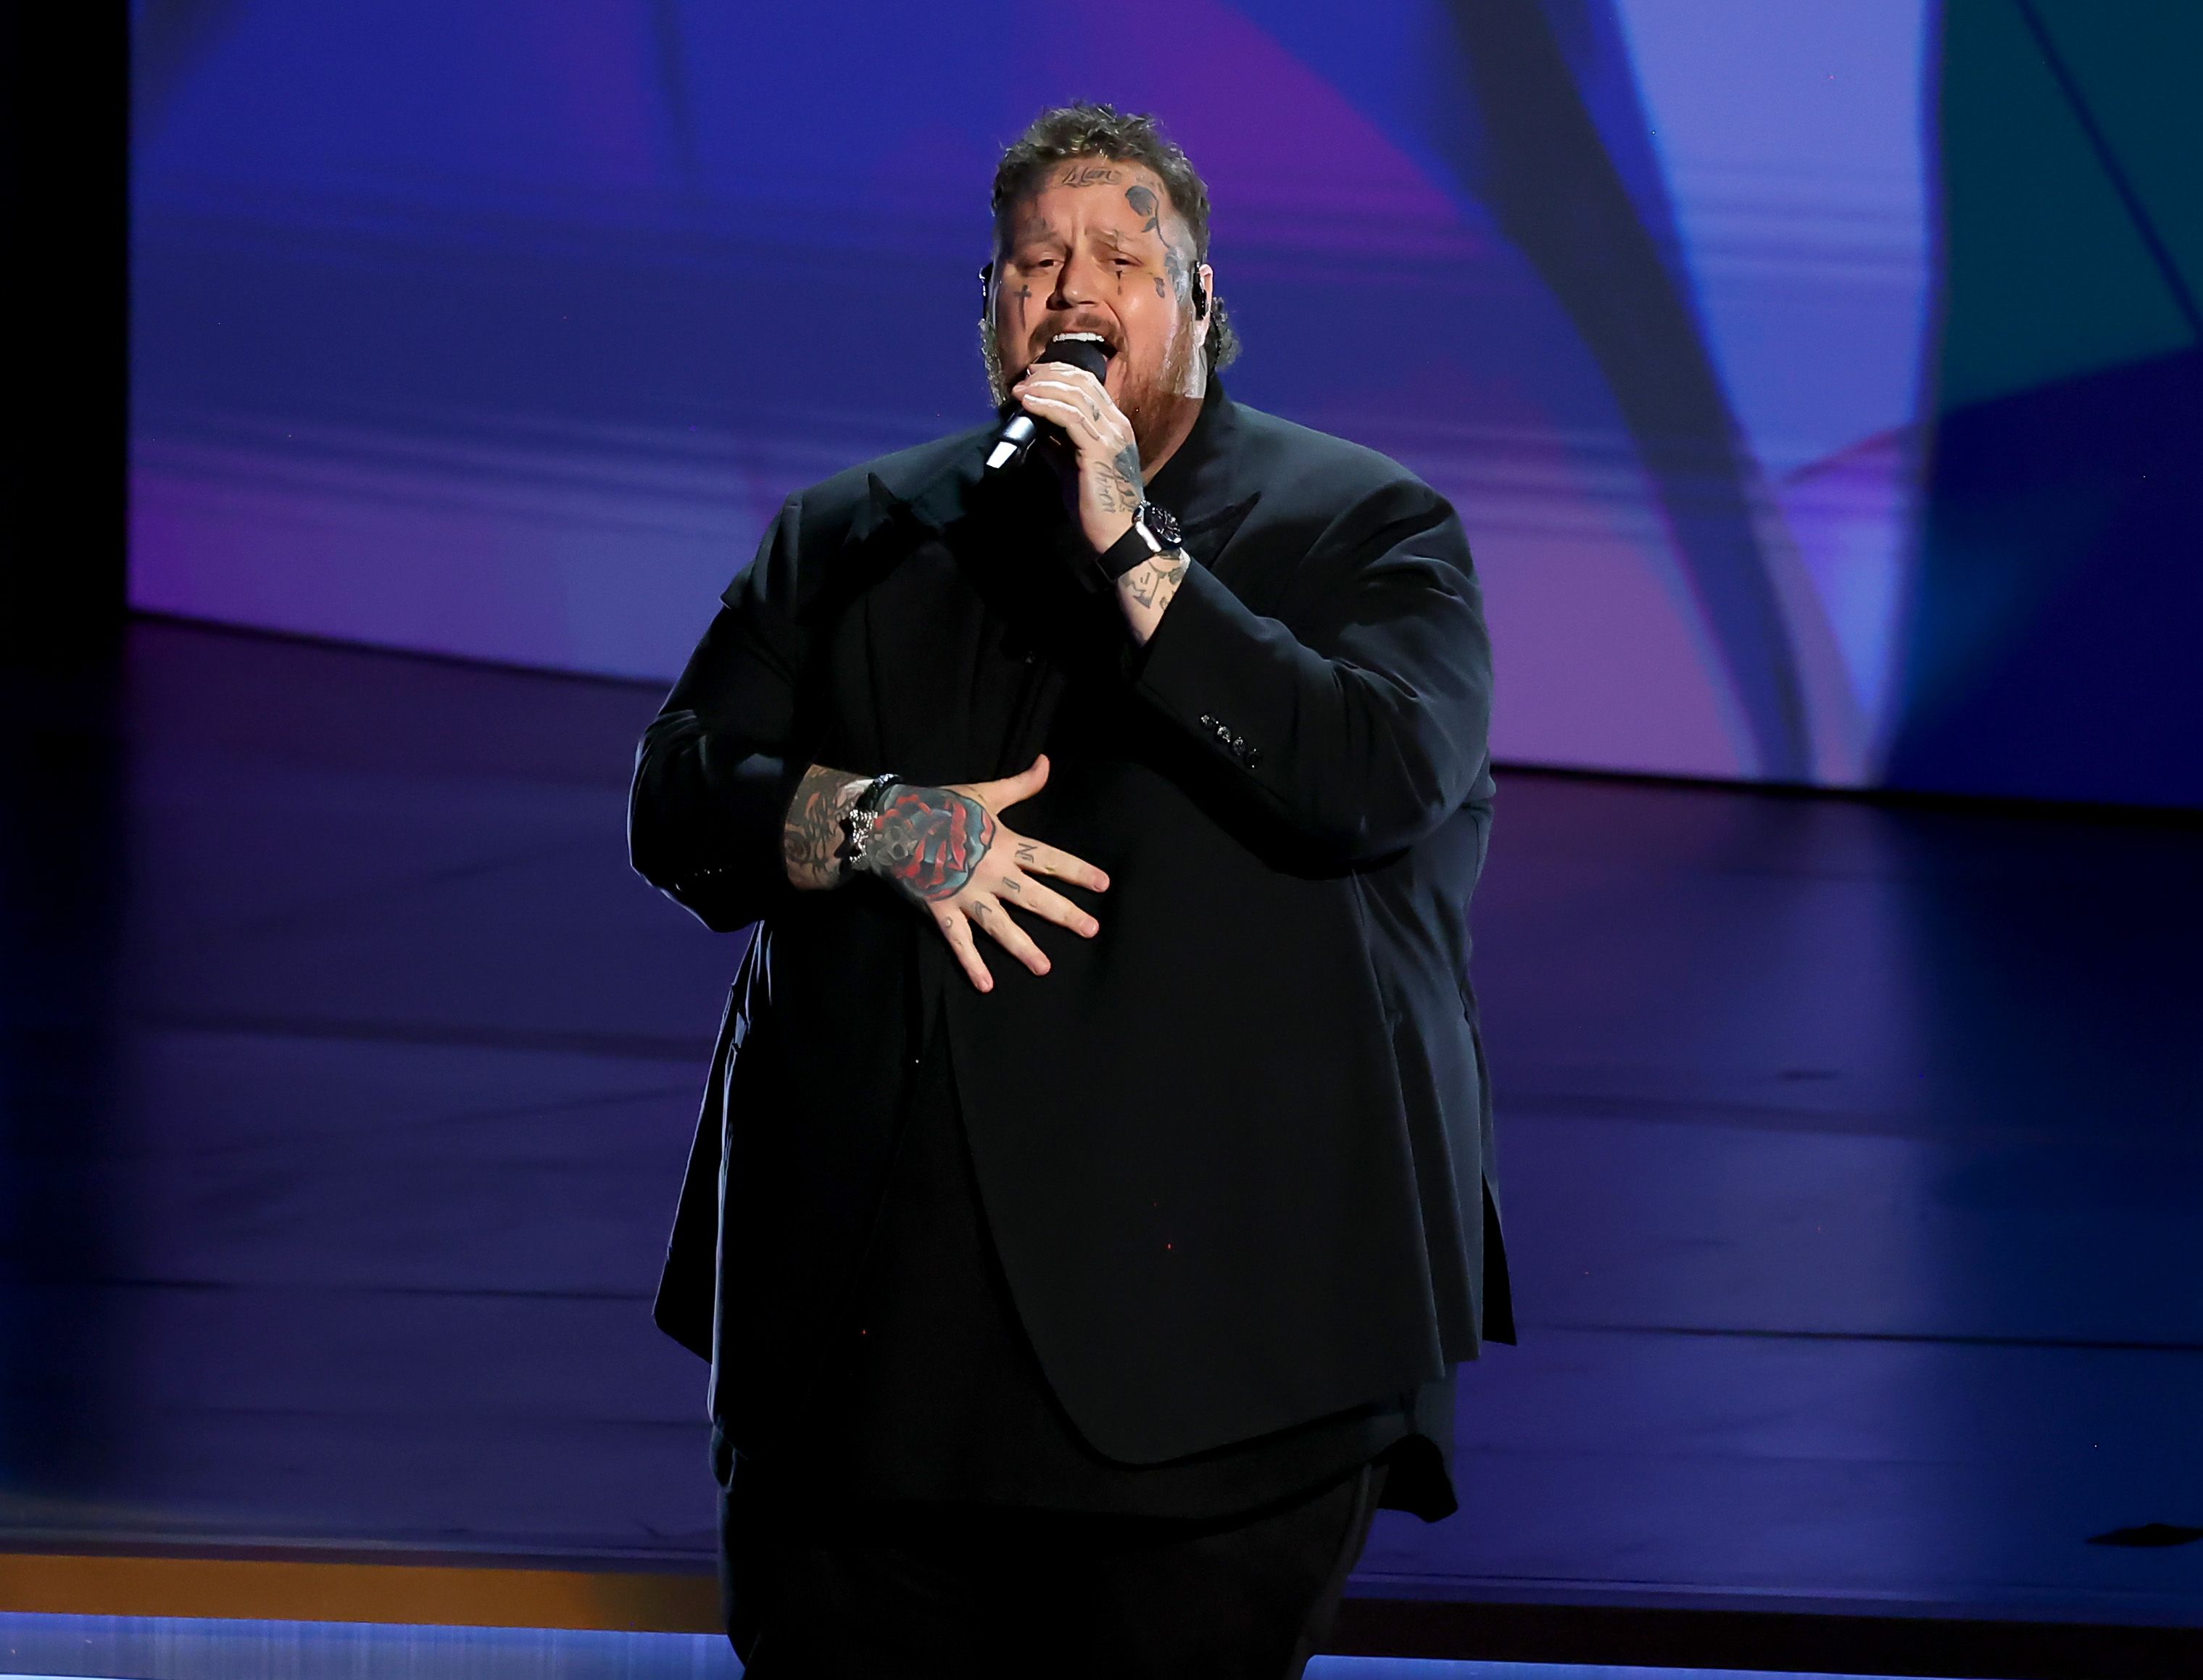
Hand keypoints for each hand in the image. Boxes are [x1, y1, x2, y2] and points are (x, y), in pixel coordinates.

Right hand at [853, 754, 1107, 992]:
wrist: (891, 822)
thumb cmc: (939, 806)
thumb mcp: (983, 794)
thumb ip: (1020, 785)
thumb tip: (1047, 763)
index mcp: (1003, 844)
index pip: (1048, 858)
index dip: (1077, 870)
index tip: (1103, 884)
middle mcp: (990, 872)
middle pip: (1033, 896)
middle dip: (1064, 914)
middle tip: (1091, 929)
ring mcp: (965, 894)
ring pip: (1000, 925)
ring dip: (1023, 948)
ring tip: (1044, 968)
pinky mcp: (941, 909)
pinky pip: (959, 941)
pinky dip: (971, 964)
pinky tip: (986, 985)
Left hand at [1011, 361, 1142, 552]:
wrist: (1118, 533)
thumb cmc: (1098, 506)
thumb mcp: (1073, 467)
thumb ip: (1058, 446)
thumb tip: (1035, 429)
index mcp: (1114, 425)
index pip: (1090, 384)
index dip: (1061, 373)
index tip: (1035, 376)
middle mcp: (1117, 424)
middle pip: (1083, 381)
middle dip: (1049, 375)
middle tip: (1024, 378)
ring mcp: (1111, 435)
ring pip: (1076, 394)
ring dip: (1044, 388)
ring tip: (1021, 390)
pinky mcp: (1099, 449)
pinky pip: (1070, 416)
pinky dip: (1047, 405)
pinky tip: (1029, 404)